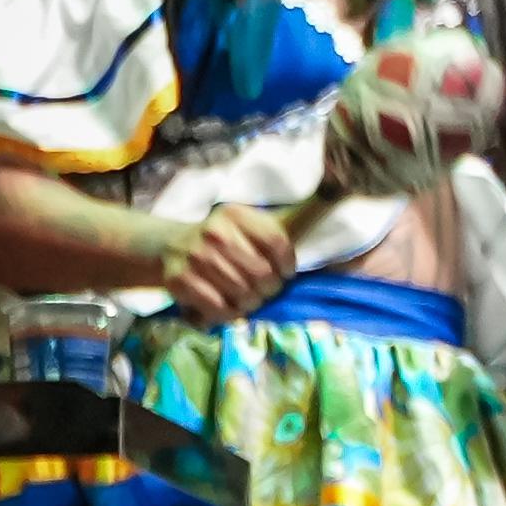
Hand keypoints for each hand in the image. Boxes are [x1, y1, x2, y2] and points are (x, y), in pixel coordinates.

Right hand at [161, 203, 295, 325]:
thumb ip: (294, 217)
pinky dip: (230, 314)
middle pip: (262, 273)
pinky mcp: (179, 280)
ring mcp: (194, 256)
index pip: (276, 242)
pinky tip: (231, 308)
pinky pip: (218, 307)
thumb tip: (333, 191)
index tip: (286, 273)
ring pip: (242, 293)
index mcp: (235, 215)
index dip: (287, 264)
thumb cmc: (227, 241)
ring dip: (252, 303)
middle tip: (266, 290)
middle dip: (271, 288)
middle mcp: (214, 232)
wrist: (172, 246)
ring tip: (250, 299)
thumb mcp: (254, 225)